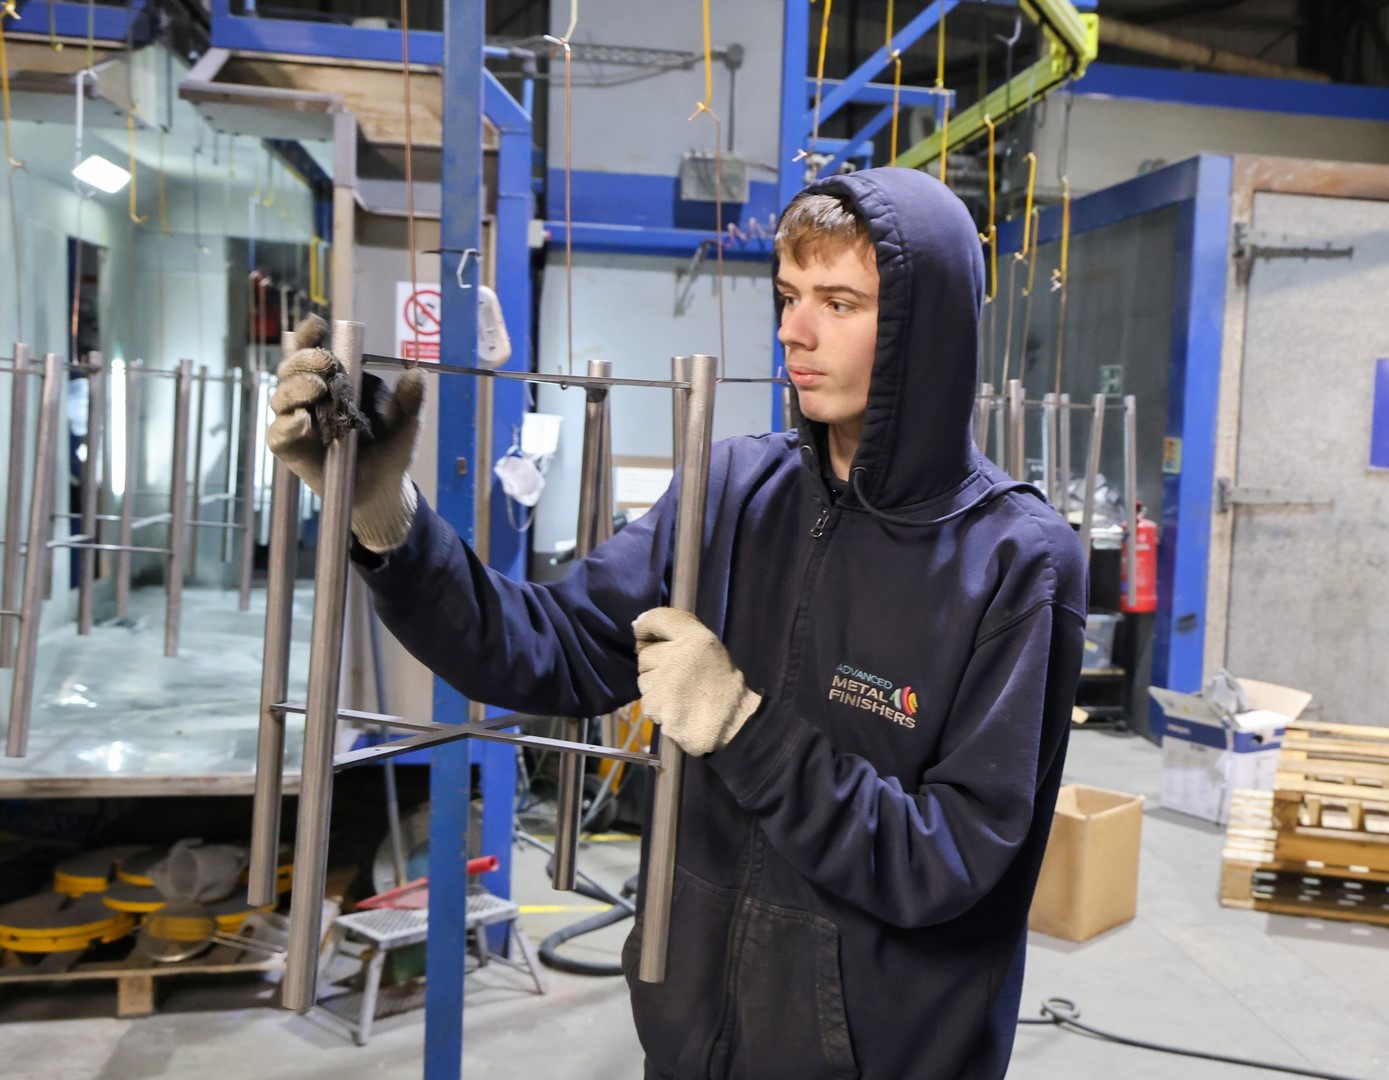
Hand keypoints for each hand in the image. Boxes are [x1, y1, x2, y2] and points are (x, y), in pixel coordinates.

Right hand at [266, 315, 424, 551]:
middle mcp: (308, 395)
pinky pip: (278, 433)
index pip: (313, 348)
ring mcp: (295, 420)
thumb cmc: (390, 449)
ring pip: (281, 396)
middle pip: (292, 368)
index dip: (310, 334)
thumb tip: (418, 374)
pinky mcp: (289, 448)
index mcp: (333, 379)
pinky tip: (302, 422)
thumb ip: (411, 400)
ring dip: (295, 388)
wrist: (383, 489)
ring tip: (316, 389)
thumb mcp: (406, 423)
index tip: (318, 325)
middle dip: (305, 361)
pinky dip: (287, 425)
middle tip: (326, 364)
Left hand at [633, 608, 760, 756]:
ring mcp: (665, 683)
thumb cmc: (719, 681)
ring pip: (643, 679)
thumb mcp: (708, 645)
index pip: (658, 618)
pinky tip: (675, 707)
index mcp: (695, 638)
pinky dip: (657, 705)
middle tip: (678, 675)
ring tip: (678, 693)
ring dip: (655, 686)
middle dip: (656, 664)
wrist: (730, 722)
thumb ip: (678, 630)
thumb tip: (637, 625)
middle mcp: (677, 656)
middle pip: (645, 654)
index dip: (646, 626)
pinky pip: (646, 700)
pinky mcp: (656, 706)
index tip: (644, 634)